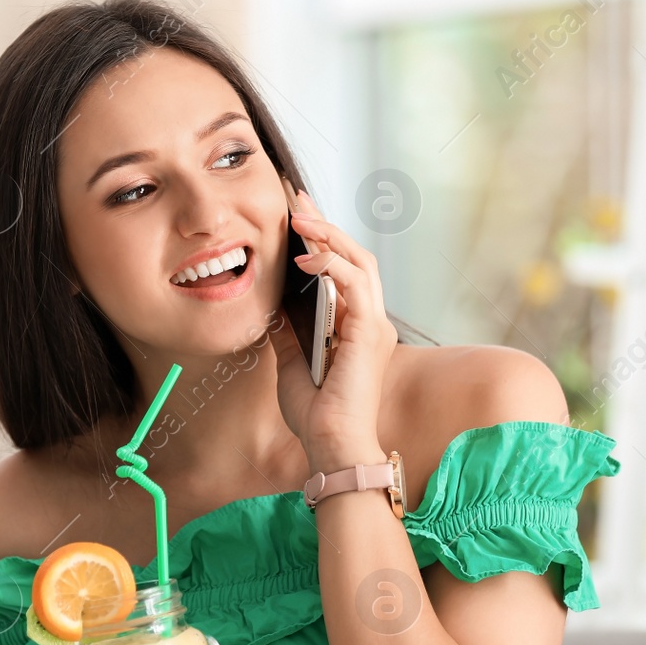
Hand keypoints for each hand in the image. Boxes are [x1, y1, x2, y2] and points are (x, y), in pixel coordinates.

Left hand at [273, 189, 396, 471]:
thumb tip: (271, 303)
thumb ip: (287, 330)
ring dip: (329, 235)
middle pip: (355, 255)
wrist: (331, 445)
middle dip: (325, 224)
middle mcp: (370, 320)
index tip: (296, 214)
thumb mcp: (290, 361)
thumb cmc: (316, 413)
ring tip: (299, 217)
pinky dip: (332, 264)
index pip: (344, 268)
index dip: (322, 239)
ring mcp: (374, 324)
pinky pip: (355, 283)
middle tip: (297, 199)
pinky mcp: (369, 332)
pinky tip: (306, 257)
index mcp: (355, 326)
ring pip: (360, 261)